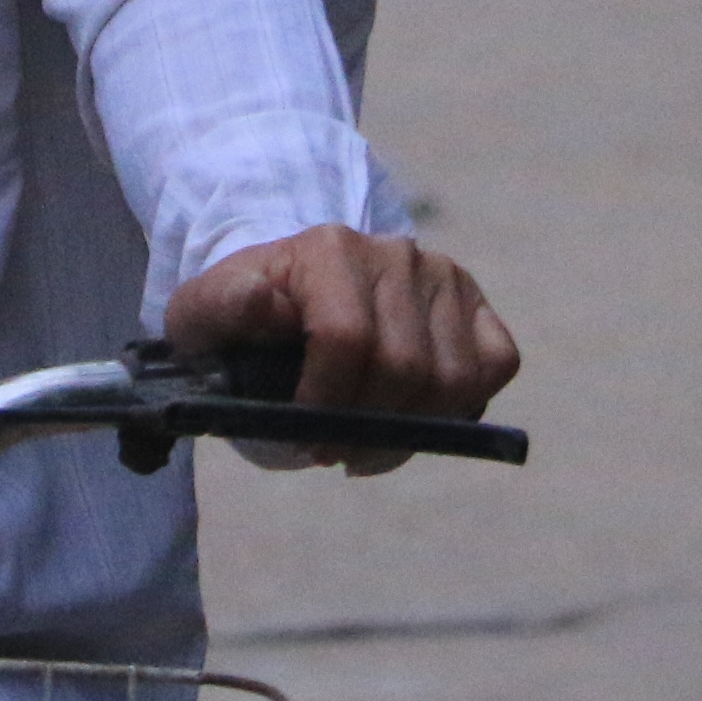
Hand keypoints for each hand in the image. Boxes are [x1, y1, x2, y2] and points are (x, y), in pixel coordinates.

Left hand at [164, 225, 519, 473]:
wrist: (291, 294)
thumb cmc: (245, 316)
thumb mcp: (205, 312)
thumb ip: (221, 308)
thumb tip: (261, 301)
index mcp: (328, 248)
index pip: (347, 338)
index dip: (329, 405)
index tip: (306, 437)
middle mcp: (395, 252)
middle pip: (404, 367)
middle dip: (368, 428)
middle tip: (337, 452)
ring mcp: (442, 274)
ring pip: (453, 377)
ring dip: (413, 430)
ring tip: (370, 443)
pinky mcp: (475, 303)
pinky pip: (496, 363)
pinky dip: (463, 406)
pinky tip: (417, 418)